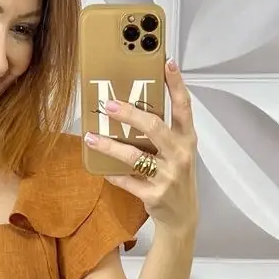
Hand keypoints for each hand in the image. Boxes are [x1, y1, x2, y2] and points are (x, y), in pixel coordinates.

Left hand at [86, 60, 197, 239]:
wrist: (183, 216)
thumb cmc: (176, 177)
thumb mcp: (178, 152)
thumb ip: (164, 133)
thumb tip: (132, 109)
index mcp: (187, 140)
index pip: (184, 107)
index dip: (176, 84)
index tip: (167, 63)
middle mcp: (180, 155)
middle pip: (154, 128)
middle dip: (131, 114)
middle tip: (109, 105)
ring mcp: (168, 176)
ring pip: (135, 156)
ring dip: (110, 146)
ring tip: (91, 137)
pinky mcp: (154, 194)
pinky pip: (127, 181)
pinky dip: (112, 174)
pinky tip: (101, 169)